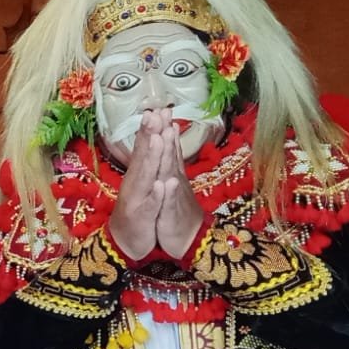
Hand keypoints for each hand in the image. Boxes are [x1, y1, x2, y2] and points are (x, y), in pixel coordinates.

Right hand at [108, 108, 164, 260]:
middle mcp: (135, 183)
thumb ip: (146, 162)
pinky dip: (155, 196)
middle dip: (149, 135)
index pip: (144, 148)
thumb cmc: (138, 211)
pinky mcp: (142, 218)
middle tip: (154, 114)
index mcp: (138, 175)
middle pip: (143, 156)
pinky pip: (150, 206)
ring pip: (146, 177)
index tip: (156, 109)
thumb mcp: (143, 184)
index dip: (149, 129)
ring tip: (157, 139)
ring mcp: (138, 200)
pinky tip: (161, 185)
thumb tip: (152, 138)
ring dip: (151, 158)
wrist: (127, 241)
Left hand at [151, 121, 203, 259]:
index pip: (167, 149)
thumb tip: (170, 142)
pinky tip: (167, 182)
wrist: (189, 240)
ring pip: (171, 173)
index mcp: (171, 174)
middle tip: (163, 110)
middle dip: (165, 133)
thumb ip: (172, 164)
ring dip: (169, 155)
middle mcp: (174, 181)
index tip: (159, 108)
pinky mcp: (173, 215)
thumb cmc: (177, 212)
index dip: (162, 129)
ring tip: (166, 134)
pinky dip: (168, 192)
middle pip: (170, 154)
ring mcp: (175, 197)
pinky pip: (170, 203)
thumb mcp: (172, 186)